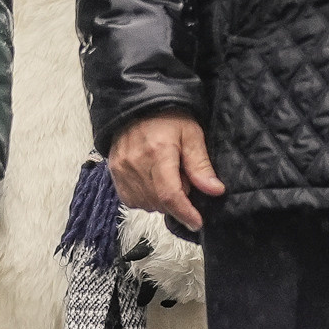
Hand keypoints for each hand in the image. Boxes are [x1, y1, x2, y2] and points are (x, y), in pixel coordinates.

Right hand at [108, 113, 225, 231]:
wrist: (136, 105)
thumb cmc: (167, 117)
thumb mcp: (192, 134)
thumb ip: (201, 165)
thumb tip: (215, 191)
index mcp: (158, 152)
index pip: (170, 194)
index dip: (185, 213)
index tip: (197, 223)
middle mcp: (136, 164)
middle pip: (159, 202)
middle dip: (176, 202)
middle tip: (183, 179)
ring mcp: (122, 170)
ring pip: (145, 204)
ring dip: (161, 200)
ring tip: (167, 176)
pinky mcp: (114, 173)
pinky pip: (131, 200)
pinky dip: (146, 198)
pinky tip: (153, 182)